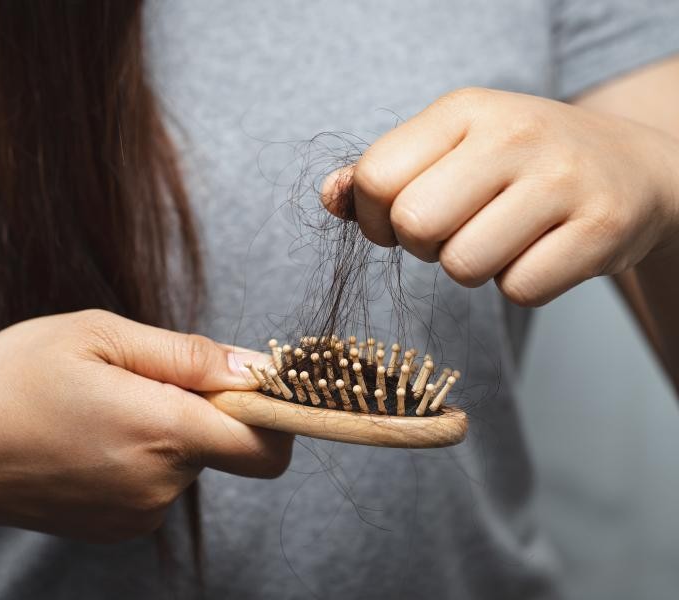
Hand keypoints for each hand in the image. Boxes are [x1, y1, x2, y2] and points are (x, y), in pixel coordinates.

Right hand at [0, 310, 290, 540]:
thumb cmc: (14, 381)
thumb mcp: (99, 335)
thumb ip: (187, 355)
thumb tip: (254, 367)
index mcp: (163, 431)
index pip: (266, 444)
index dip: (275, 412)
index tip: (253, 384)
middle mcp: (160, 484)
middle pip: (226, 445)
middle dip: (203, 408)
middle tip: (140, 379)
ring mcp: (139, 514)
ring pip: (189, 461)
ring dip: (167, 430)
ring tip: (105, 407)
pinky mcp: (120, 528)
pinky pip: (160, 483)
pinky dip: (144, 456)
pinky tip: (94, 438)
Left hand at [323, 88, 678, 305]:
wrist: (630, 167)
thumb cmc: (519, 163)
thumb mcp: (451, 147)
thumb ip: (383, 173)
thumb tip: (329, 197)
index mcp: (463, 110)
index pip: (376, 178)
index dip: (375, 218)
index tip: (400, 221)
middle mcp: (513, 135)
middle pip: (415, 225)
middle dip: (423, 245)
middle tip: (455, 231)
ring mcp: (562, 179)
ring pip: (464, 266)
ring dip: (472, 268)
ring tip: (501, 238)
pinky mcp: (600, 228)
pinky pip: (519, 290)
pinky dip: (521, 284)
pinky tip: (540, 251)